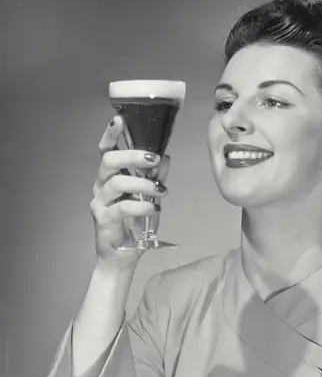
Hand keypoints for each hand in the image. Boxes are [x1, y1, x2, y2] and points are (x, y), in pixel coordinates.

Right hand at [90, 116, 169, 268]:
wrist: (122, 257)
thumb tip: (166, 157)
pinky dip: (141, 206)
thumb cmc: (134, 225)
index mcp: (110, 176)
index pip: (106, 150)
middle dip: (132, 155)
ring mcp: (100, 202)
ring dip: (142, 183)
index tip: (119, 119)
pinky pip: (122, 207)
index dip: (110, 134)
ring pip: (116, 182)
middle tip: (153, 159)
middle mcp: (101, 185)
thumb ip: (156, 178)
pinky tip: (153, 208)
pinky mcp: (103, 219)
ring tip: (160, 191)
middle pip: (109, 160)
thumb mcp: (150, 198)